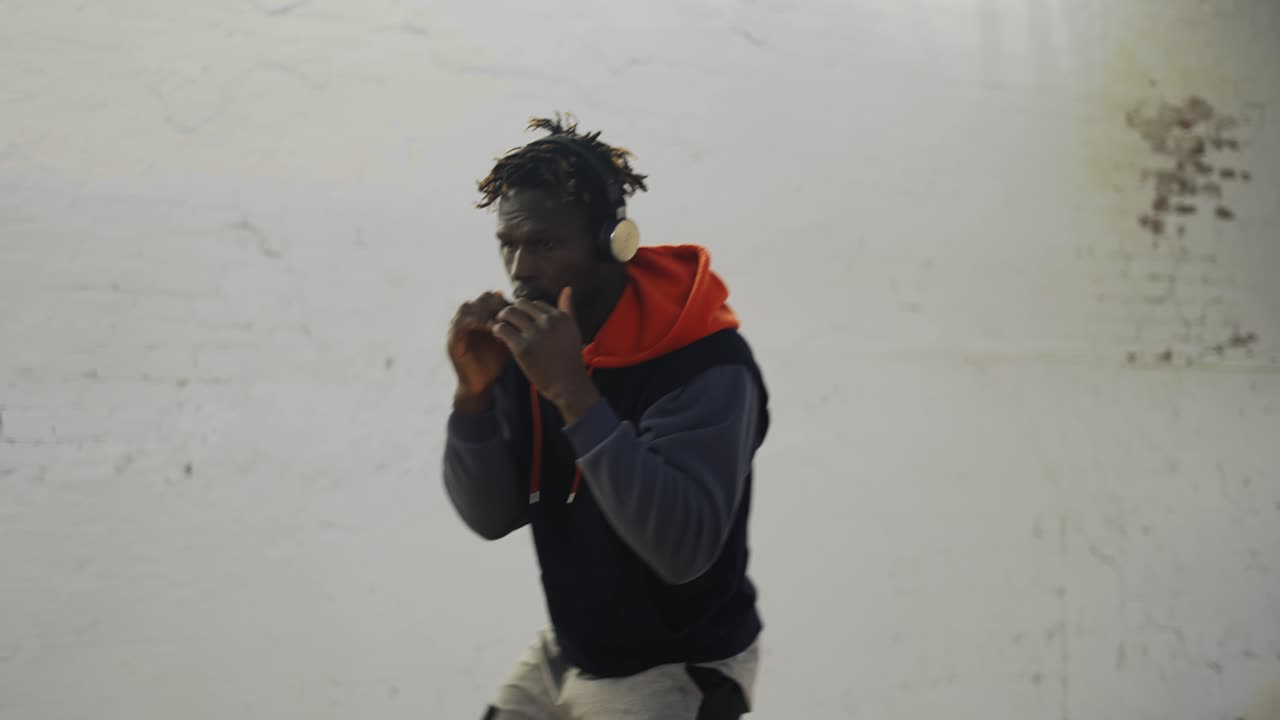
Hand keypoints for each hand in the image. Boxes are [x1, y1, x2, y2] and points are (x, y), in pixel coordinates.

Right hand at [447, 291, 511, 408]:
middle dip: (496, 303)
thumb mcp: (508, 340)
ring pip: (468, 306)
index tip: (518, 310)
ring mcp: (456, 328)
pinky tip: (491, 326)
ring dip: (485, 310)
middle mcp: (466, 318)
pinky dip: (476, 321)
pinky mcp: (452, 339)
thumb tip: (530, 311)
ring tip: (500, 320)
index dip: (504, 301)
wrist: (481, 384)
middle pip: (480, 298)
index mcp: (478, 316)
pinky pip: (460, 323)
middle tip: (509, 313)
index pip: (491, 296)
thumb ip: (513, 325)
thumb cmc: (496, 362)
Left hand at [491, 288, 599, 422]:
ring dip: (502, 319)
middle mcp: (548, 322)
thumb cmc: (569, 360)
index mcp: (560, 317)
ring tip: (501, 328)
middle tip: (506, 321)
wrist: (568, 386)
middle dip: (512, 312)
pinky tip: (499, 337)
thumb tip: (567, 288)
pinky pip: (503, 330)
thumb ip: (567, 309)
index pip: (535, 304)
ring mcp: (535, 335)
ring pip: (509, 314)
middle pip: (521, 305)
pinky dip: (497, 331)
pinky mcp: (523, 348)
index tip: (521, 322)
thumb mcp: (572, 330)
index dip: (526, 312)